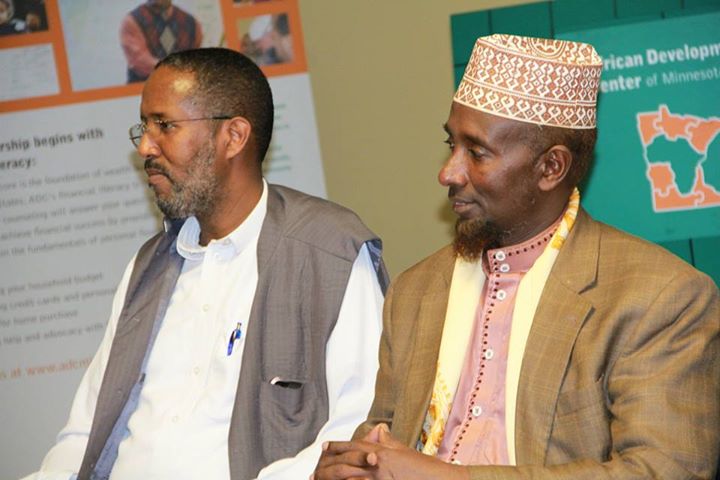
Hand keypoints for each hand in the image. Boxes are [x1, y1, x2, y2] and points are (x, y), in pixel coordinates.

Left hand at [312, 424, 468, 479]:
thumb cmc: (425, 469)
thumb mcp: (405, 451)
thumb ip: (389, 442)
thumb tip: (378, 430)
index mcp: (383, 451)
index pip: (354, 445)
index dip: (337, 446)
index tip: (324, 448)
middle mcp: (379, 463)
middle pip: (347, 462)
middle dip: (329, 465)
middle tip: (315, 471)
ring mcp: (381, 479)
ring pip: (350, 479)